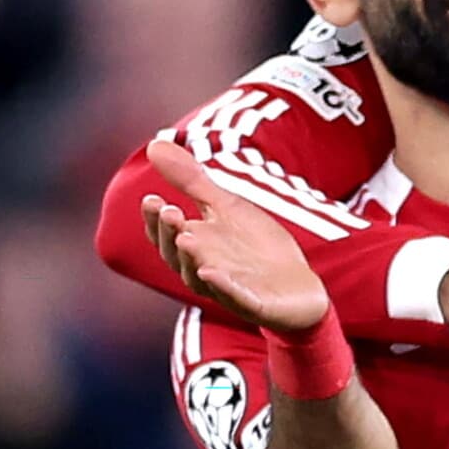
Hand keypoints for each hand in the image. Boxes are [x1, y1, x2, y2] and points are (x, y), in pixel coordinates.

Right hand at [140, 141, 329, 332]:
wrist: (298, 287)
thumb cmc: (256, 247)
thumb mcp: (227, 207)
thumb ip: (192, 181)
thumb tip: (154, 144)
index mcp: (196, 247)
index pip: (166, 234)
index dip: (156, 220)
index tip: (151, 199)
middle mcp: (204, 270)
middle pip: (178, 255)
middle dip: (171, 233)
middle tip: (168, 211)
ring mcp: (227, 289)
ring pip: (200, 277)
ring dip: (191, 258)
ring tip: (186, 236)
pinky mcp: (253, 304)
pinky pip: (235, 298)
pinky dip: (223, 286)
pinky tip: (212, 272)